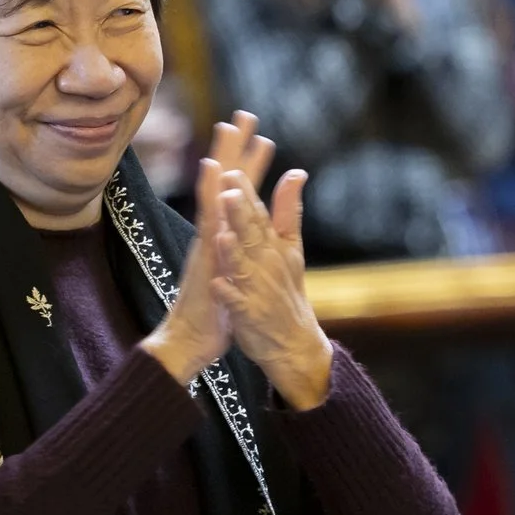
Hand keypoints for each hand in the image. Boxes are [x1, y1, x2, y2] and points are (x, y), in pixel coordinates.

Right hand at [140, 116, 274, 384]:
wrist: (188, 343)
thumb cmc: (214, 313)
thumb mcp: (235, 275)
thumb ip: (241, 251)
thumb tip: (247, 232)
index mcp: (222, 237)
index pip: (236, 193)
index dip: (246, 164)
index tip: (256, 132)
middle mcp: (211, 234)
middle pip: (223, 184)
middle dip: (234, 149)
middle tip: (242, 115)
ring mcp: (205, 244)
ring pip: (214, 195)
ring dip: (221, 161)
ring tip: (227, 130)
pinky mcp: (204, 258)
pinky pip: (207, 222)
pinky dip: (210, 196)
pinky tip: (212, 173)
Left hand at [208, 164, 333, 409]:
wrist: (294, 342)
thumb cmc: (287, 291)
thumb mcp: (292, 249)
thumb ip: (289, 211)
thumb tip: (296, 172)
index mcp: (275, 247)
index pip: (260, 216)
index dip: (246, 195)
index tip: (233, 173)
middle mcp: (267, 264)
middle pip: (251, 235)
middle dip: (240, 215)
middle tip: (228, 192)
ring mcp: (258, 290)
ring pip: (243, 267)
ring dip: (233, 251)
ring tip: (222, 235)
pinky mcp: (248, 315)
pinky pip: (236, 303)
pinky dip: (228, 293)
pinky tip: (217, 283)